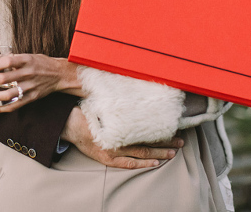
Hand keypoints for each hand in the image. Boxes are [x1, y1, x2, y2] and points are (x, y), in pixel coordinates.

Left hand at [0, 54, 82, 112]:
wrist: (59, 74)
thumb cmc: (39, 63)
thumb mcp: (25, 56)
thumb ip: (4, 59)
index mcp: (27, 60)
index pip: (7, 62)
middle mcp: (29, 73)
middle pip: (4, 79)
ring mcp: (31, 87)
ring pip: (8, 94)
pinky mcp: (32, 98)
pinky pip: (14, 105)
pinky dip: (1, 108)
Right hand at [61, 107, 182, 168]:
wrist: (70, 125)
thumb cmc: (88, 111)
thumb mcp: (104, 103)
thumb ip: (120, 102)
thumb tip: (134, 86)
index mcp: (120, 127)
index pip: (146, 132)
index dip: (161, 132)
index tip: (174, 130)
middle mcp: (118, 142)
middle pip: (147, 144)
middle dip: (166, 144)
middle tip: (181, 142)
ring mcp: (114, 153)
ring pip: (141, 155)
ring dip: (159, 154)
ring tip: (173, 153)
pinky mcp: (108, 159)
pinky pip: (129, 164)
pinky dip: (143, 164)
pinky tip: (155, 163)